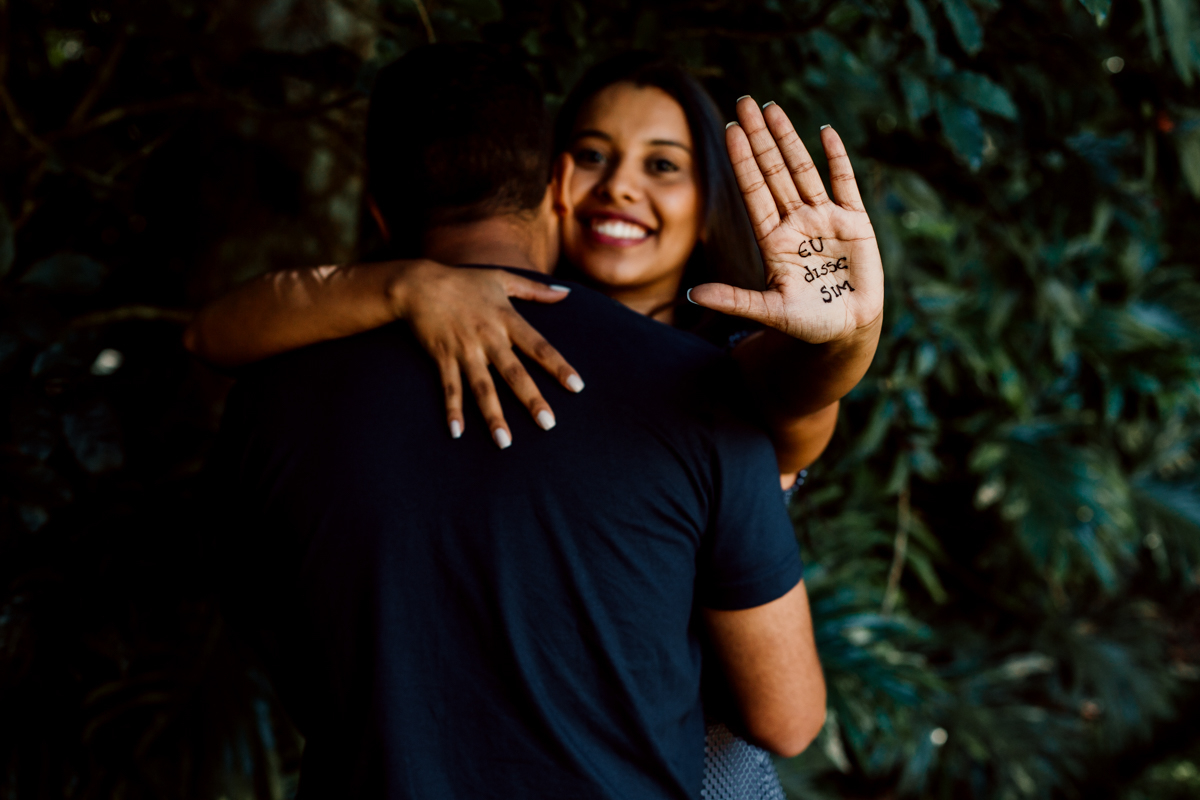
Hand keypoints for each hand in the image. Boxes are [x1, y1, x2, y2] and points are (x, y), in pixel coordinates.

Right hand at [388, 261, 583, 447]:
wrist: (419, 283)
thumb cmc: (464, 281)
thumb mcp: (501, 279)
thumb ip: (535, 289)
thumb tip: (566, 292)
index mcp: (506, 319)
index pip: (538, 346)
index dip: (558, 366)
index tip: (577, 386)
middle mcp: (487, 337)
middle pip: (513, 373)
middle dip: (531, 399)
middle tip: (548, 424)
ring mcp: (464, 349)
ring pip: (482, 387)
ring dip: (493, 415)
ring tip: (504, 442)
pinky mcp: (442, 356)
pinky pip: (449, 387)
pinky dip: (452, 409)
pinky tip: (457, 433)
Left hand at [687, 98, 883, 344]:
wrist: (847, 331)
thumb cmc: (807, 324)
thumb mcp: (769, 312)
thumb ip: (734, 300)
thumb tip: (692, 295)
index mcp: (773, 240)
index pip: (753, 190)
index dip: (743, 160)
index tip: (729, 129)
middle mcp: (795, 223)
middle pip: (773, 171)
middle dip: (760, 136)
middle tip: (744, 101)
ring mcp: (825, 220)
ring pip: (803, 170)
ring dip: (788, 138)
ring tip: (772, 106)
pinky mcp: (855, 223)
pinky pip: (844, 183)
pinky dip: (836, 158)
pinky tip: (824, 132)